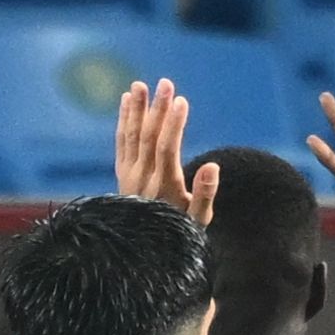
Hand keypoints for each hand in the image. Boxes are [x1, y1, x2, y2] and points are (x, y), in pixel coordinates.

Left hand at [113, 79, 220, 226]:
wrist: (144, 251)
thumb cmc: (178, 234)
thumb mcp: (197, 220)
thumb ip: (205, 194)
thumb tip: (212, 166)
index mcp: (164, 187)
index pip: (166, 149)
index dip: (173, 124)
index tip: (181, 101)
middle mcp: (143, 178)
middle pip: (148, 137)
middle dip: (157, 109)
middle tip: (165, 83)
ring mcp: (129, 175)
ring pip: (132, 136)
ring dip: (136, 109)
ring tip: (140, 85)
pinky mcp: (122, 173)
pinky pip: (121, 142)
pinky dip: (123, 121)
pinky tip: (126, 101)